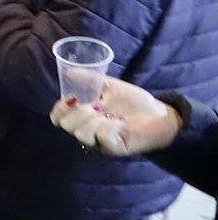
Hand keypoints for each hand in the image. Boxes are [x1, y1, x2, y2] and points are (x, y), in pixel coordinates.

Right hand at [49, 77, 181, 156]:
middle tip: (97, 105)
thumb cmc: (135, 103)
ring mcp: (100, 142)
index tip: (72, 98)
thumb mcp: (110, 87)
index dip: (59, 109)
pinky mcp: (115, 148)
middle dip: (78, 112)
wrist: (161, 116)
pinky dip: (110, 127)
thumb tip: (70, 71)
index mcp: (83, 118)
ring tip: (110, 113)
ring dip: (93, 120)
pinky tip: (121, 121)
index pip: (59, 119)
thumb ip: (90, 80)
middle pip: (66, 126)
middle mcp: (89, 132)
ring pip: (81, 134)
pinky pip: (103, 138)